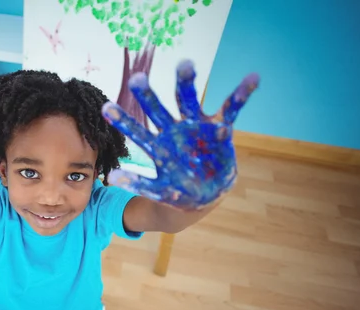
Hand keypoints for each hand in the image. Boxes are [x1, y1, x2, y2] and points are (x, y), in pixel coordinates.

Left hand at [102, 60, 258, 209]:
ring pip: (189, 101)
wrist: (206, 195)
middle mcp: (174, 131)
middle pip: (158, 110)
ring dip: (186, 84)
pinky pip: (231, 109)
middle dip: (147, 95)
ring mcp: (197, 128)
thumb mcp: (159, 190)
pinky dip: (241, 95)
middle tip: (136, 79)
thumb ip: (140, 184)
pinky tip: (253, 78)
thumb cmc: (179, 189)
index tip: (106, 107)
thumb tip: (111, 178)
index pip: (137, 130)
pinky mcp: (220, 130)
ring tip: (185, 64)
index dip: (123, 120)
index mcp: (158, 145)